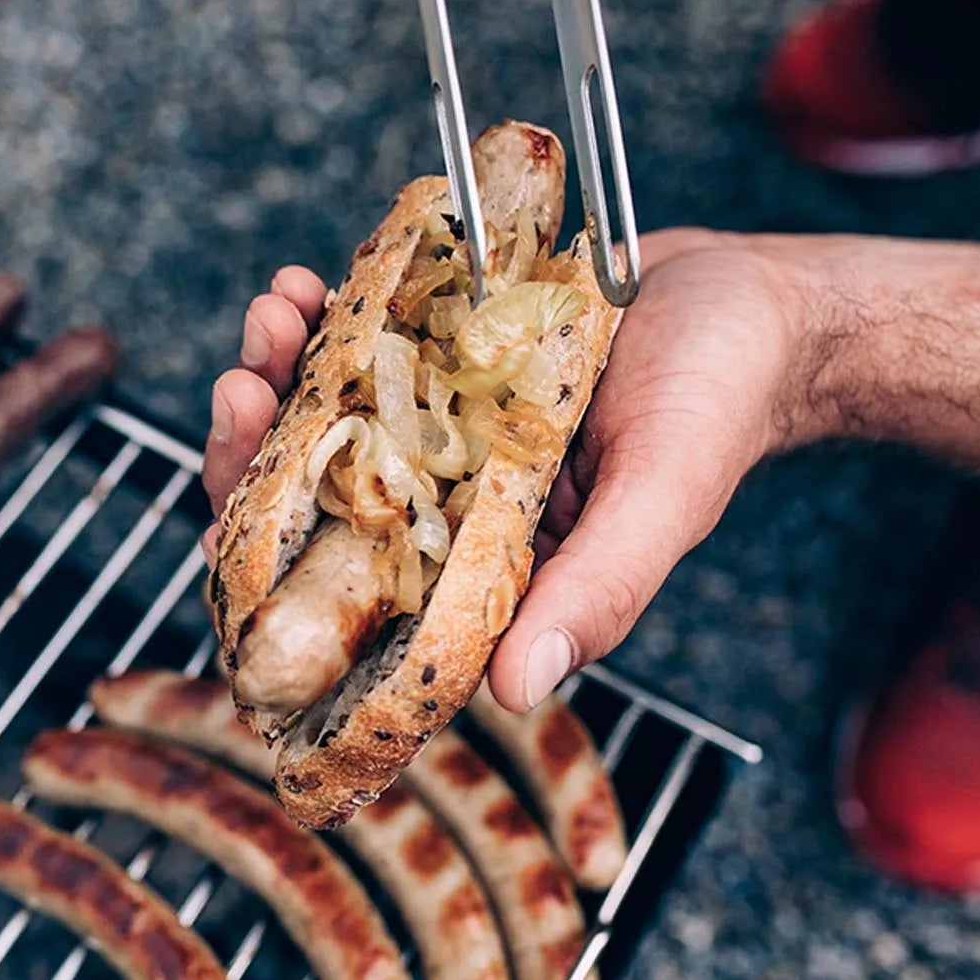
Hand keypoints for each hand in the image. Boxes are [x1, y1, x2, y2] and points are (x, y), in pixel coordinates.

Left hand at [203, 229, 817, 711]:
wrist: (750, 297)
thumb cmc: (719, 404)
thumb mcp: (662, 499)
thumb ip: (594, 591)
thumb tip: (511, 692)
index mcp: (479, 570)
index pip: (354, 599)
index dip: (275, 568)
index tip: (229, 517)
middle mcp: (441, 509)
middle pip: (311, 506)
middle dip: (254, 453)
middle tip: (242, 388)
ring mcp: (431, 431)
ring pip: (319, 423)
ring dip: (278, 374)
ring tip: (275, 315)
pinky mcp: (436, 358)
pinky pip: (355, 349)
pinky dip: (322, 319)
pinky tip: (306, 287)